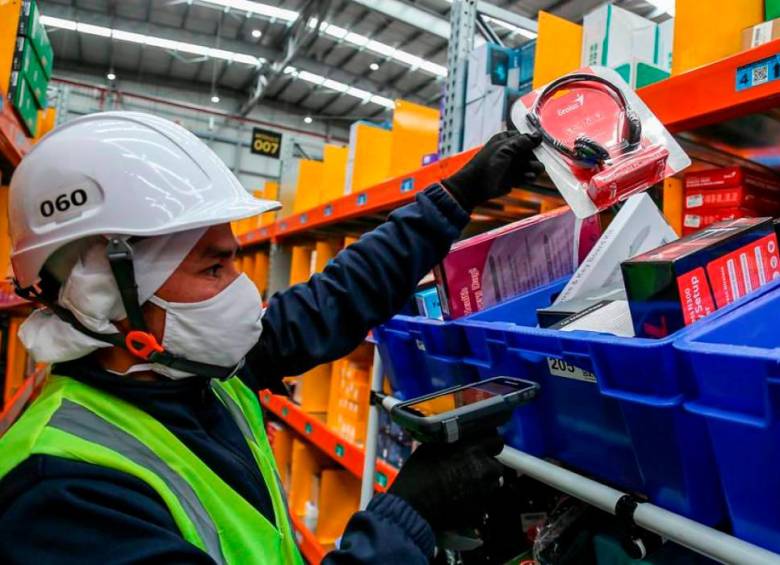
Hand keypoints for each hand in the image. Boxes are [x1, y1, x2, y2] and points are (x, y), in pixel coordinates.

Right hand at [388, 435, 504, 531]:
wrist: (413, 505)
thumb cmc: (418, 473)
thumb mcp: (432, 446)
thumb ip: (454, 442)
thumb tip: (459, 441)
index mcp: (474, 448)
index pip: (496, 440)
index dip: (487, 444)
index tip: (481, 447)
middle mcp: (485, 468)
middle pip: (495, 465)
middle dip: (485, 466)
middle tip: (468, 468)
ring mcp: (485, 491)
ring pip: (490, 484)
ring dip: (481, 483)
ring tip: (462, 485)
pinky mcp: (481, 510)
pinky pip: (483, 501)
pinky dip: (475, 500)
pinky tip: (460, 499)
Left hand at [442, 131, 543, 211]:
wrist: (476, 186)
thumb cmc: (487, 164)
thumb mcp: (505, 148)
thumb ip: (523, 141)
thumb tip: (538, 136)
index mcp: (505, 141)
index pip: (525, 137)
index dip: (533, 141)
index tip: (541, 145)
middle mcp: (510, 152)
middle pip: (531, 152)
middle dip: (534, 157)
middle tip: (535, 161)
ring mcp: (512, 166)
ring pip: (531, 165)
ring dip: (533, 167)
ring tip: (532, 171)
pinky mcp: (514, 179)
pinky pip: (527, 176)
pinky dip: (528, 177)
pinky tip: (527, 178)